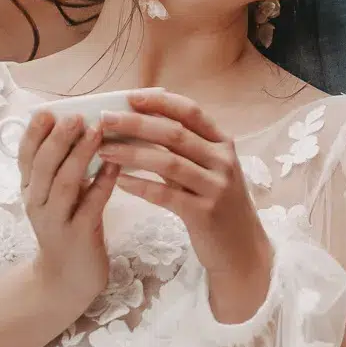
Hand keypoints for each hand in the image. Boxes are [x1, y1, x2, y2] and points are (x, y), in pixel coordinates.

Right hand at [18, 109, 119, 315]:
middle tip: (76, 115)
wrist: (68, 279)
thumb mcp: (56, 196)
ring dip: (80, 155)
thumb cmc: (68, 227)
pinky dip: (103, 183)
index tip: (47, 110)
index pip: (25, 156)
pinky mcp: (79, 236)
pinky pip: (91, 205)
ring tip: (97, 131)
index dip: (34, 133)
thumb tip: (81, 126)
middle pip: (43, 166)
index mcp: (30, 189)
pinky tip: (117, 166)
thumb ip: (62, 167)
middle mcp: (37, 203)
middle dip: (59, 138)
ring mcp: (56, 221)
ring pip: (64, 183)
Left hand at [100, 90, 272, 322]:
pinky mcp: (204, 213)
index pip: (190, 112)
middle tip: (105, 119)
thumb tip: (142, 123)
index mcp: (223, 144)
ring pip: (167, 163)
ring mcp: (216, 187)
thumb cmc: (218, 206)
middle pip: (174, 134)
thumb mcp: (209, 171)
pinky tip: (118, 181)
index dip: (159, 102)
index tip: (130, 96)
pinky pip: (165, 194)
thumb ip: (184, 149)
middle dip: (136, 123)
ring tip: (103, 150)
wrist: (241, 250)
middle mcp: (222, 161)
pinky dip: (139, 185)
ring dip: (131, 153)